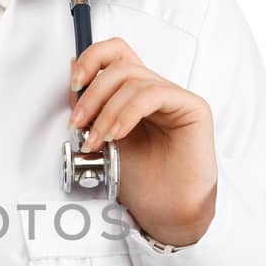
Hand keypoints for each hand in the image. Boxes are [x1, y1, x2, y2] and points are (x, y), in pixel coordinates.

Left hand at [69, 38, 217, 245]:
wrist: (167, 212)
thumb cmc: (141, 181)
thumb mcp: (102, 137)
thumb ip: (90, 105)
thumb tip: (72, 70)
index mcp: (134, 94)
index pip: (116, 54)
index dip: (91, 59)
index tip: (73, 84)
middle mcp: (155, 91)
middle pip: (120, 64)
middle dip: (91, 94)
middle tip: (78, 124)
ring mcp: (175, 97)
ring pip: (133, 79)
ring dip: (106, 111)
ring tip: (97, 140)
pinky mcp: (193, 107)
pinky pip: (154, 94)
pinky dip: (128, 113)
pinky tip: (118, 135)